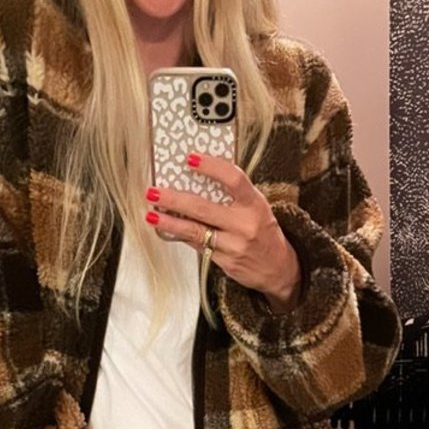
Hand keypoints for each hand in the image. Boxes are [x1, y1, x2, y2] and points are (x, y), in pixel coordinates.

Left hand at [146, 154, 301, 311]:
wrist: (278, 268)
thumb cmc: (263, 231)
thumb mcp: (256, 206)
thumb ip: (233, 194)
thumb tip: (197, 176)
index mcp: (254, 204)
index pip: (233, 180)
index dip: (211, 167)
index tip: (190, 159)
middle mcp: (244, 225)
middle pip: (203, 208)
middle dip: (174, 199)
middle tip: (154, 190)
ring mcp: (233, 246)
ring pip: (195, 231)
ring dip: (169, 222)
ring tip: (151, 213)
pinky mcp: (223, 262)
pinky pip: (197, 245)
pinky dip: (180, 235)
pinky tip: (165, 228)